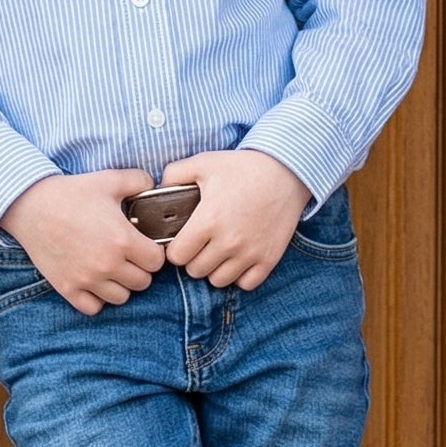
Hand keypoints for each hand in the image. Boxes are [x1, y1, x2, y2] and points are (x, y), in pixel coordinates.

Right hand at [0, 169, 165, 314]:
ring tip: (112, 269)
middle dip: (140, 268)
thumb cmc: (71, 192)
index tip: (144, 245)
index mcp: (123, 240)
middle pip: (142, 282)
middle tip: (128, 255)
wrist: (31, 205)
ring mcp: (87, 279)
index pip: (157, 262)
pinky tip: (93, 282)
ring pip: (121, 298)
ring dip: (120, 285)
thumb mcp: (109, 179)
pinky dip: (96, 299)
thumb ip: (140, 181)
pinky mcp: (67, 288)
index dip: (153, 252)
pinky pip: (93, 308)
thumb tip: (154, 187)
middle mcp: (108, 264)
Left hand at [161, 149, 310, 290]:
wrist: (286, 172)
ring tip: (218, 252)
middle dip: (193, 259)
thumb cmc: (243, 167)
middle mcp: (227, 242)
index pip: (176, 256)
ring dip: (214, 269)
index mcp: (207, 221)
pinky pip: (245, 284)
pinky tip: (238, 259)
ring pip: (218, 280)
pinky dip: (240, 276)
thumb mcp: (204, 162)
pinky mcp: (269, 259)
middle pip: (195, 271)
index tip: (181, 241)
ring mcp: (250, 253)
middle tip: (200, 245)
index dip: (175, 249)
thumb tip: (159, 189)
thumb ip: (174, 174)